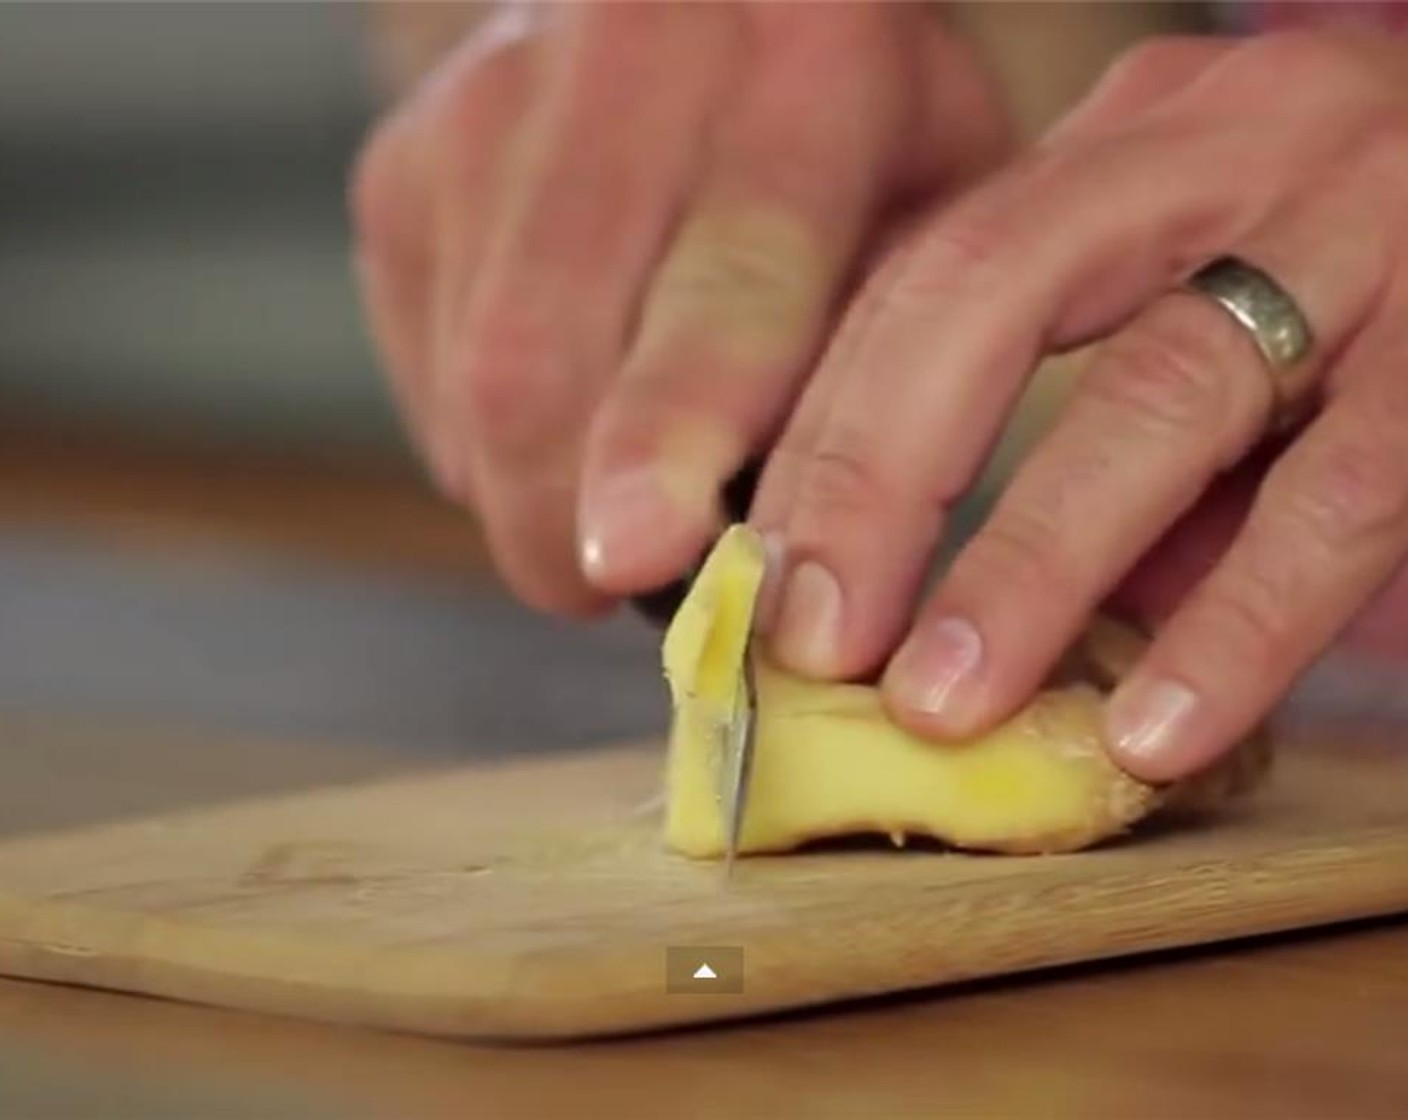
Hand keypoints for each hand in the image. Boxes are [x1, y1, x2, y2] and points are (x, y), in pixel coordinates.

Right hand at [350, 0, 1009, 614]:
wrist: (708, 7)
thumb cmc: (852, 137)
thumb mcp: (935, 218)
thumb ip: (877, 365)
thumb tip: (784, 563)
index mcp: (802, 69)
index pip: (727, 283)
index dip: (671, 433)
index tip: (635, 557)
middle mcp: (619, 68)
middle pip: (539, 362)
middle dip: (564, 524)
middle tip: (622, 584)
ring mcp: (480, 115)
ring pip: (470, 389)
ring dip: (534, 494)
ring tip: (616, 479)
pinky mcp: (397, 171)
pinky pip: (430, 384)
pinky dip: (494, 445)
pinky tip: (567, 405)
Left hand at [749, 29, 1407, 779]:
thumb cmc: (1358, 265)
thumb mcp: (1206, 287)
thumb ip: (1095, 419)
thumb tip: (976, 610)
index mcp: (1124, 144)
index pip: (927, 278)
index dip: (831, 435)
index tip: (765, 580)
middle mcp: (1226, 149)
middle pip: (989, 296)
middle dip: (878, 482)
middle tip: (816, 645)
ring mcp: (1359, 233)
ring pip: (1155, 396)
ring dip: (1030, 567)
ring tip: (944, 704)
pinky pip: (1339, 499)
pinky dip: (1233, 625)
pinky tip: (1155, 728)